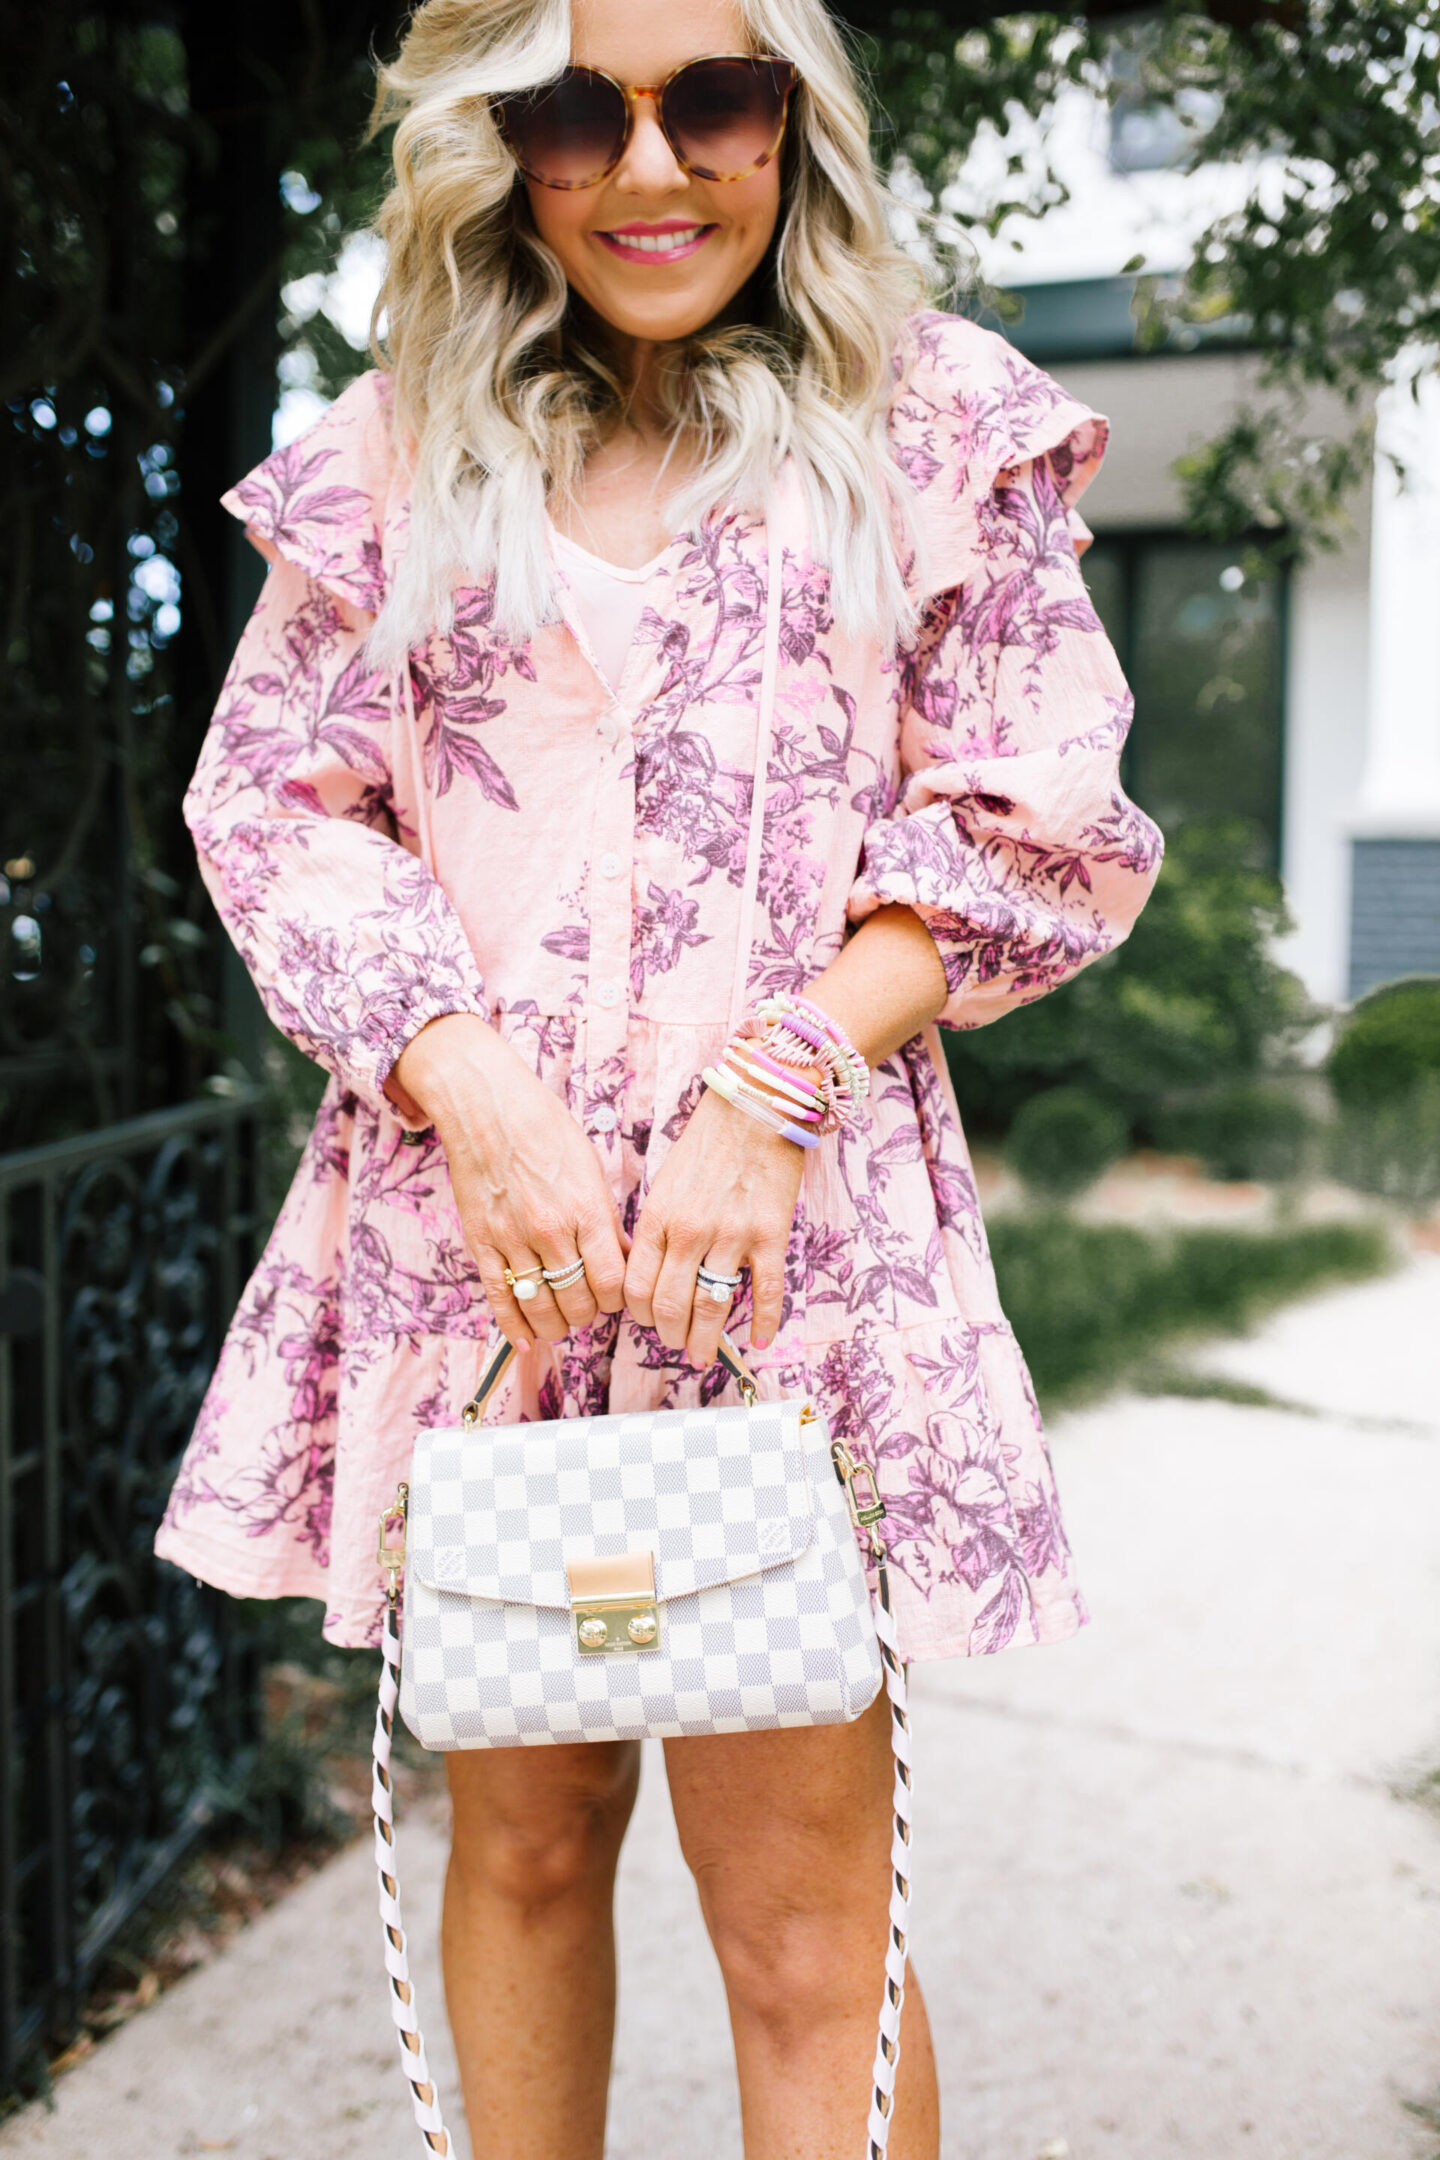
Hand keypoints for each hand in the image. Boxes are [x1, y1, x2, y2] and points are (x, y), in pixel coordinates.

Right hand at [391, 1014, 627, 1349]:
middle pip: (579, 1301)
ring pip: (540, 1308)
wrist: (487, 1108)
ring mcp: (512, 1239)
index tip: (615, 1293)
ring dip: (557, 1324)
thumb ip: (608, 1220)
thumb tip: (626, 1260)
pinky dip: (514, 1327)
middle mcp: (551, 1230)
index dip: (619, 1298)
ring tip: (562, 1320)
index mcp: (586, 1210)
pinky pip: (498, 1299)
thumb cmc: (546, 1131)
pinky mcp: (481, 1244)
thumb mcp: (591, 1169)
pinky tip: (526, 1340)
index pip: (613, 1281)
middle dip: (589, 1312)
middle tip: (588, 1305)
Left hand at [625, 1087, 802, 1369]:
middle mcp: (690, 1232)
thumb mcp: (665, 1184)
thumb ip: (657, 1230)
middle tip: (677, 1344)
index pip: (635, 1288)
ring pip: (711, 1307)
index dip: (638, 1315)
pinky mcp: (770, 1235)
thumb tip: (653, 1275)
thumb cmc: (707, 1144)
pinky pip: (767, 1292)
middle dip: (670, 1335)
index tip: (648, 1321)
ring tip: (704, 1355)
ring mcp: (731, 1236)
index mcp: (657, 1218)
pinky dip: (763, 1322)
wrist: (757, 1108)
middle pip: (669, 1306)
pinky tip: (759, 1341)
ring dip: (705, 1340)